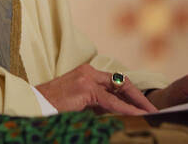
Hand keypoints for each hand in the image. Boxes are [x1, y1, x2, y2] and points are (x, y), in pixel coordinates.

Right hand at [35, 64, 156, 115]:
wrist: (33, 105)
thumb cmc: (51, 107)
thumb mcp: (77, 103)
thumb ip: (94, 103)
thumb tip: (114, 112)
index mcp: (86, 72)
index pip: (115, 81)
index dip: (131, 93)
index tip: (143, 105)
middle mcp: (88, 71)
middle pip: (121, 82)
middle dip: (139, 96)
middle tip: (154, 110)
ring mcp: (87, 78)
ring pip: (119, 90)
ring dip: (137, 103)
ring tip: (151, 115)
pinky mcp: (85, 89)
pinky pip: (111, 101)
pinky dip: (126, 109)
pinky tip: (137, 116)